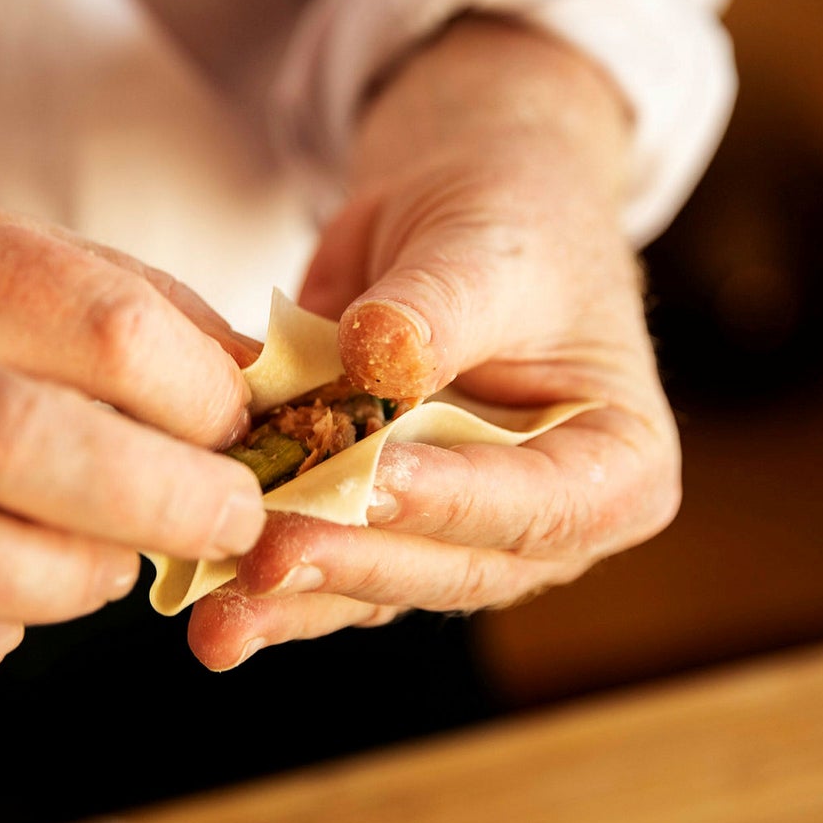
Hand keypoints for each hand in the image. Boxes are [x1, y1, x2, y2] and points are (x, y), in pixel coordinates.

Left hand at [188, 17, 680, 669]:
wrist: (463, 207)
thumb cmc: (509, 220)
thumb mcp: (486, 251)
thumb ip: (435, 313)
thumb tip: (375, 358)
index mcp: (616, 468)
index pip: (533, 505)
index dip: (447, 502)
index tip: (364, 485)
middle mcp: (548, 525)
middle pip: (450, 566)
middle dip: (353, 561)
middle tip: (265, 555)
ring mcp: (461, 536)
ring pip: (380, 585)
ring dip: (296, 600)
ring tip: (215, 616)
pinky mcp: (387, 529)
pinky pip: (332, 565)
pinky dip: (269, 582)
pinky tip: (206, 596)